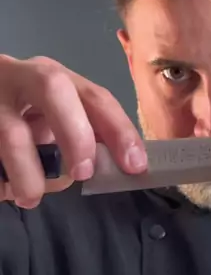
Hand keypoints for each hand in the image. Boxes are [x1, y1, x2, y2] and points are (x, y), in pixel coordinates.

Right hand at [0, 55, 146, 207]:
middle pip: (53, 87)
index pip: (94, 96)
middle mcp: (19, 76)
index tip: (134, 165)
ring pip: (11, 130)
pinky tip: (2, 190)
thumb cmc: (17, 119)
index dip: (118, 129)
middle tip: (81, 173)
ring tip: (29, 197)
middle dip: (75, 132)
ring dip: (26, 170)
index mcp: (50, 78)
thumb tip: (116, 168)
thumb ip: (81, 138)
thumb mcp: (50, 122)